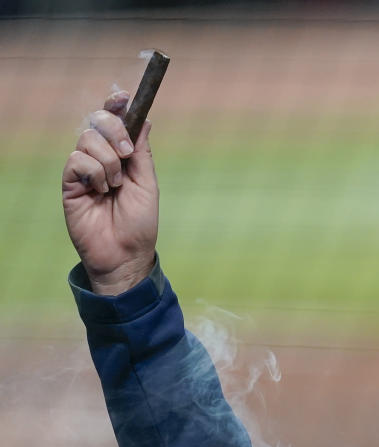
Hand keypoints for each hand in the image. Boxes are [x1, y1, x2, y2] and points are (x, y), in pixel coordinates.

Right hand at [62, 90, 158, 294]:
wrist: (126, 255)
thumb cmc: (140, 225)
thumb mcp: (148, 185)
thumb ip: (143, 153)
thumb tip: (144, 120)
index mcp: (121, 157)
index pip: (114, 122)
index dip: (116, 106)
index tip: (125, 97)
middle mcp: (100, 158)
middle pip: (97, 121)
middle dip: (114, 129)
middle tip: (126, 153)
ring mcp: (84, 169)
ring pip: (87, 139)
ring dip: (108, 161)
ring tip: (115, 186)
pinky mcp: (70, 182)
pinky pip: (77, 159)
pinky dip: (93, 172)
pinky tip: (100, 191)